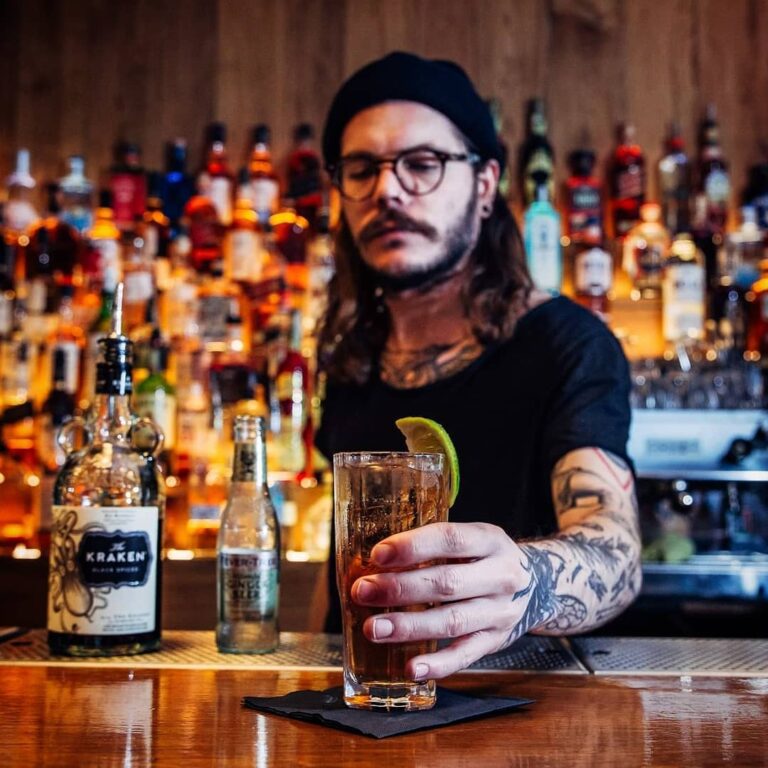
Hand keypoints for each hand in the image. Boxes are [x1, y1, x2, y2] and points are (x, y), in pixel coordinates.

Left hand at [350, 522, 536, 678]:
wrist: (535, 583)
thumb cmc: (483, 557)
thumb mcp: (470, 539)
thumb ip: (432, 545)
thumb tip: (373, 560)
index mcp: (490, 539)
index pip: (450, 539)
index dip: (413, 547)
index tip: (378, 555)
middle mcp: (500, 575)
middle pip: (447, 583)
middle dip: (400, 588)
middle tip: (363, 591)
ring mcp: (501, 611)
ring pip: (452, 621)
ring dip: (409, 627)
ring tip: (373, 628)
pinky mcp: (496, 641)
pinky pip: (465, 655)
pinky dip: (438, 664)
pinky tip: (411, 669)